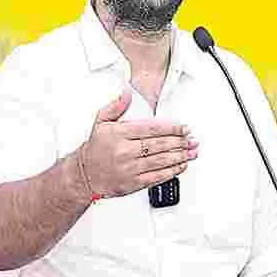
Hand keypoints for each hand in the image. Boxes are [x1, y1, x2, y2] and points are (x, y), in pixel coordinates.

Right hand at [78, 90, 198, 199]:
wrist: (84, 175)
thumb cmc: (95, 149)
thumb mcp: (101, 121)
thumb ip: (117, 106)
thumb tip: (127, 92)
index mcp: (119, 134)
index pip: (152, 128)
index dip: (172, 127)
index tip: (183, 127)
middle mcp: (125, 151)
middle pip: (160, 144)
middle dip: (180, 141)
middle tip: (191, 139)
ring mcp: (130, 168)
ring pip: (162, 160)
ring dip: (181, 156)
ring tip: (192, 151)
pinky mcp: (134, 183)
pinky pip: (158, 176)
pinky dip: (172, 171)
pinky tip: (181, 165)